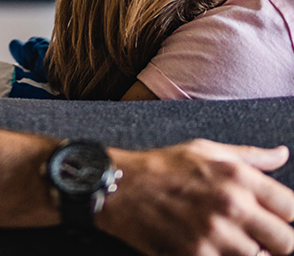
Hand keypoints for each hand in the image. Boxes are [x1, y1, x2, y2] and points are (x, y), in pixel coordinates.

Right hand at [98, 139, 293, 255]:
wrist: (120, 187)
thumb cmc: (163, 166)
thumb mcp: (204, 150)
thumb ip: (249, 156)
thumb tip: (281, 154)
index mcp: (237, 176)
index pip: (292, 208)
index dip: (286, 215)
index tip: (275, 217)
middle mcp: (232, 205)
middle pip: (287, 242)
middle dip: (276, 241)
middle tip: (256, 235)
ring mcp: (216, 235)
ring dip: (250, 253)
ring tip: (230, 240)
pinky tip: (212, 247)